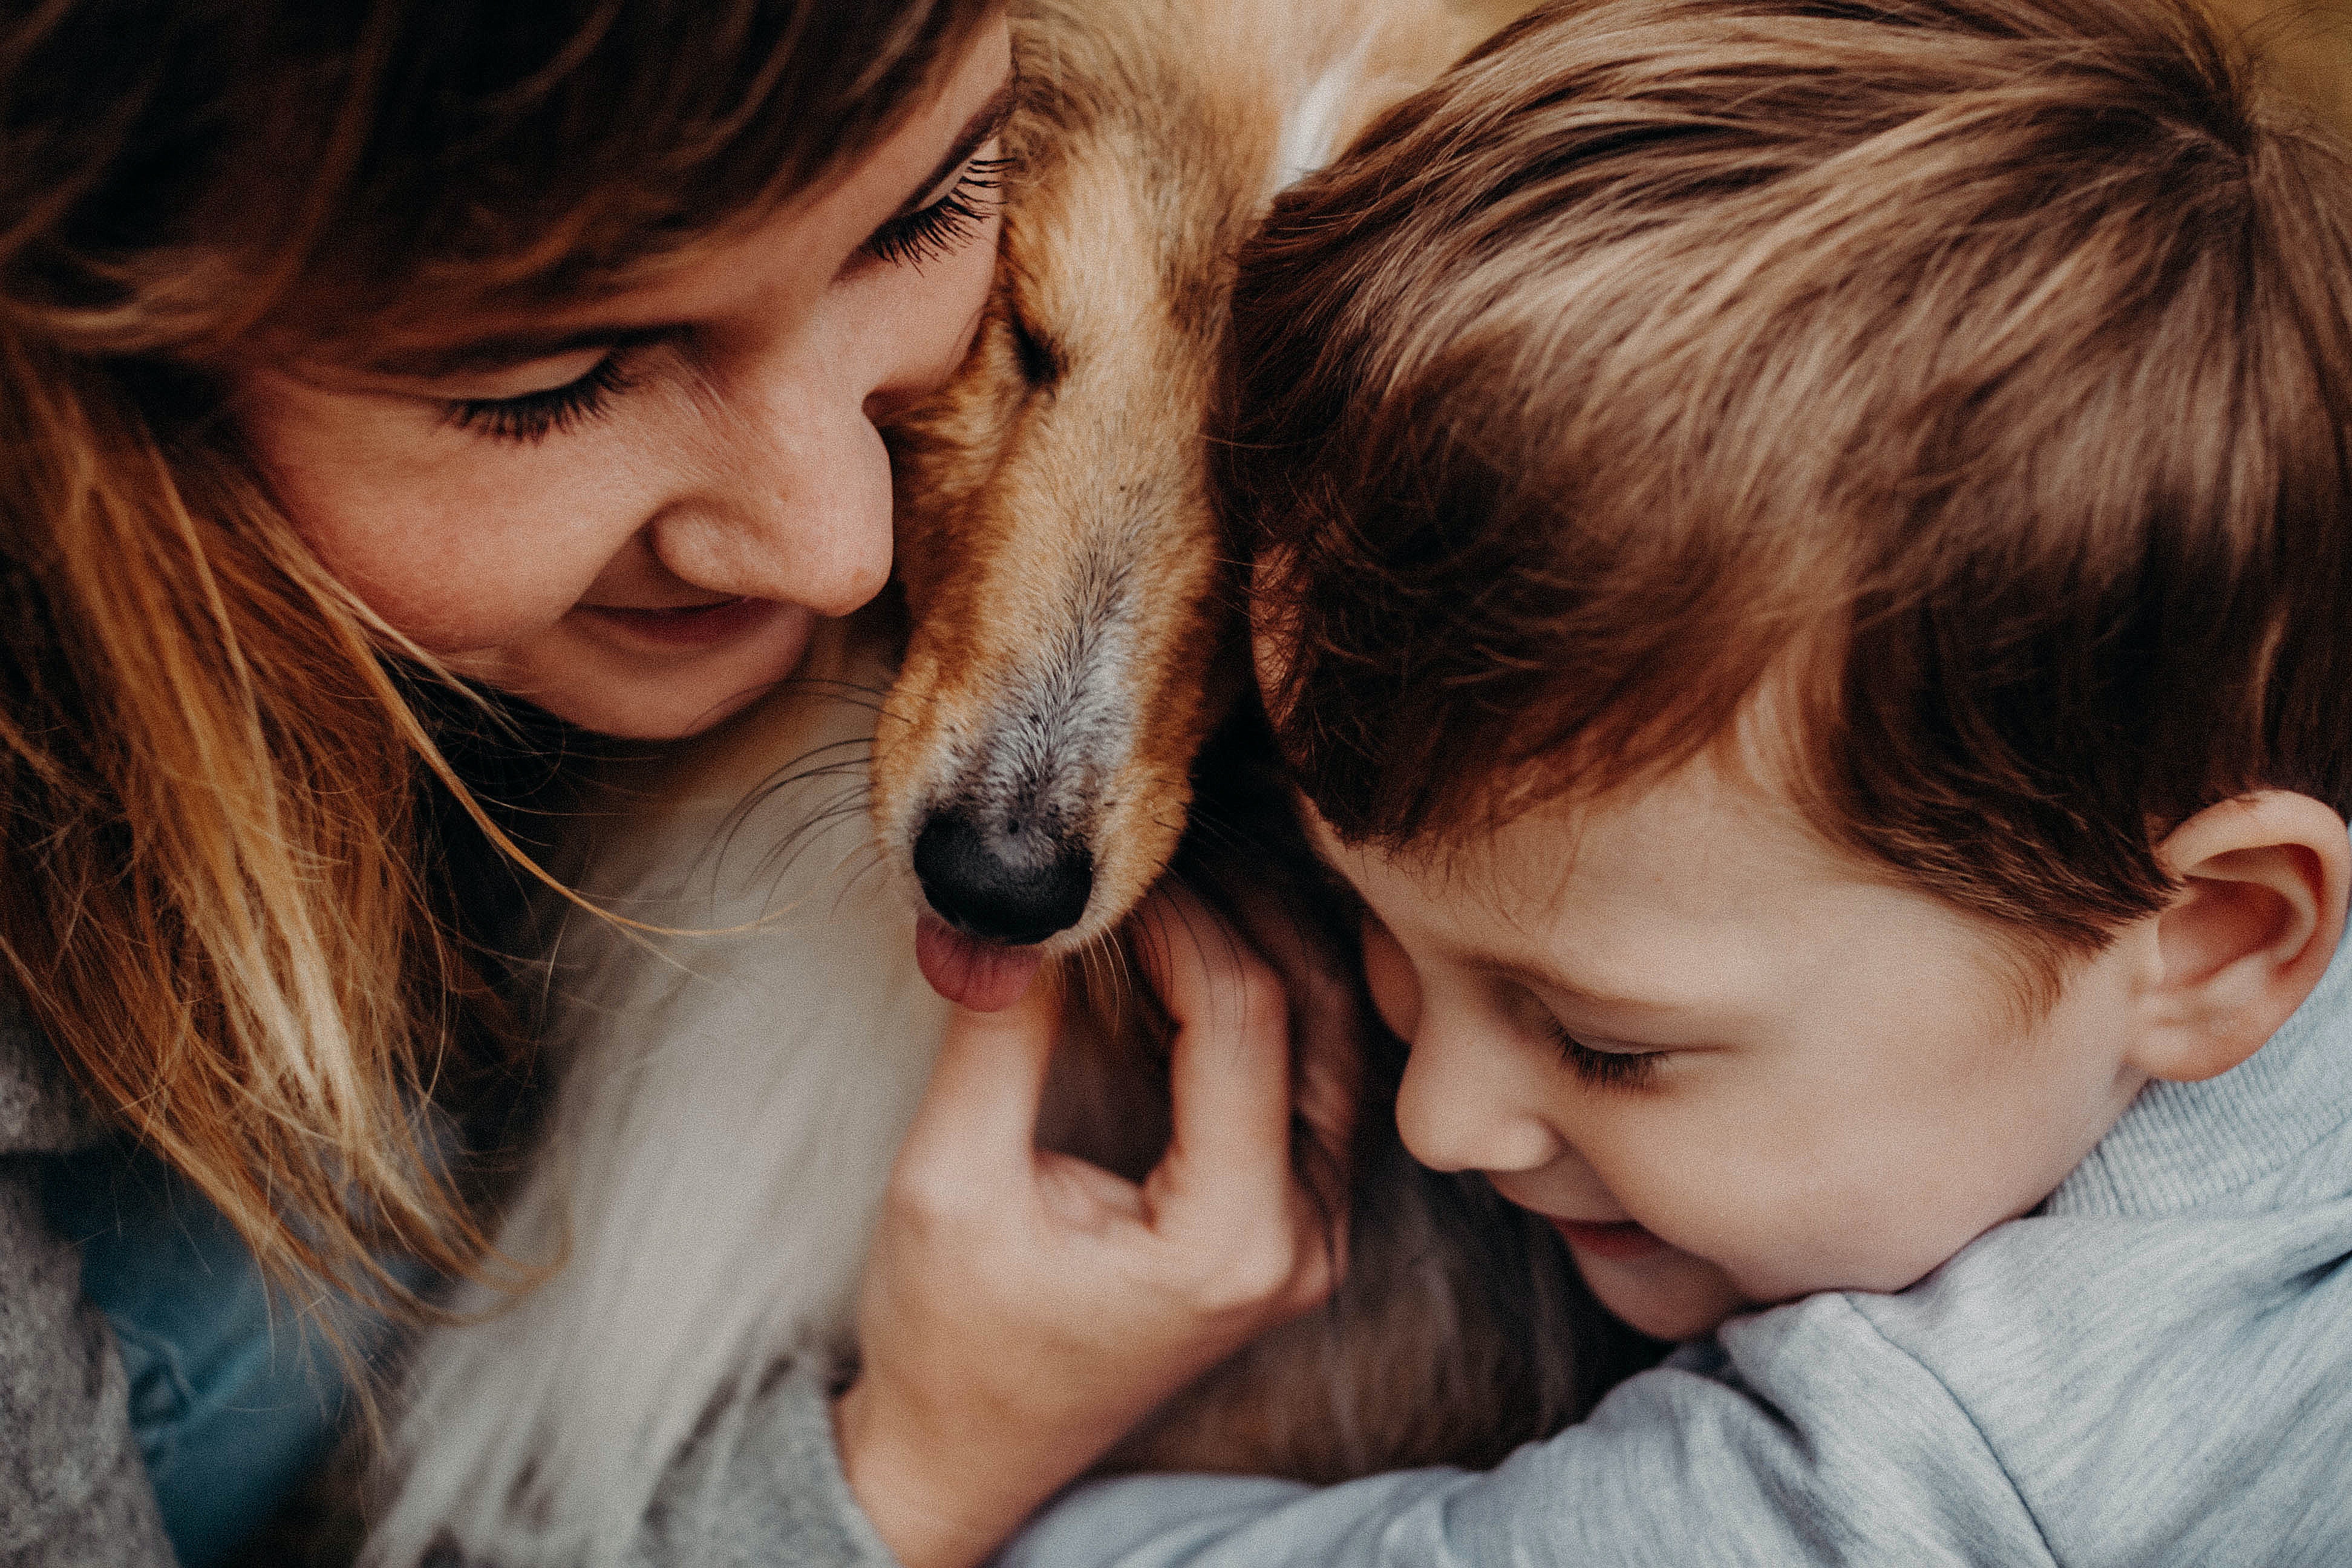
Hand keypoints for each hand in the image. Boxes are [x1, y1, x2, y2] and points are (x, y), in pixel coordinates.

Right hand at [835, 887, 1343, 1567]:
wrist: (965, 1453)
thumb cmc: (948, 1338)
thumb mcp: (946, 1180)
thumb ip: (996, 1038)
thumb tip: (1012, 907)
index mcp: (1231, 1238)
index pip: (1244, 1014)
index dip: (1178, 916)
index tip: (1103, 871)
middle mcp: (1305, 1238)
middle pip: (1321, 1012)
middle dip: (1243, 907)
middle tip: (1159, 845)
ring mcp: (1314, 1236)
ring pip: (1337, 1039)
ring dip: (1270, 942)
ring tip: (1185, 875)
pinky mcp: (1296, 1225)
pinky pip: (1317, 1080)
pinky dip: (1273, 999)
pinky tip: (1209, 943)